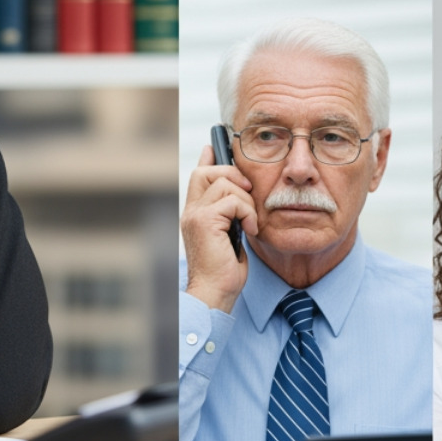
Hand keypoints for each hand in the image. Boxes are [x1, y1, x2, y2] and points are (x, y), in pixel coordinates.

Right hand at [181, 144, 258, 313]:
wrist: (215, 293)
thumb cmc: (224, 271)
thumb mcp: (229, 236)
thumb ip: (230, 216)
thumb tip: (240, 199)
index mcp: (195, 213)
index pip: (197, 175)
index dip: (207, 159)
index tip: (212, 147)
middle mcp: (190, 211)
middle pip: (207, 171)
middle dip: (232, 174)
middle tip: (248, 191)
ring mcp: (195, 215)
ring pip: (225, 184)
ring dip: (246, 201)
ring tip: (250, 223)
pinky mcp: (205, 221)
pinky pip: (233, 200)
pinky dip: (247, 213)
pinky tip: (250, 231)